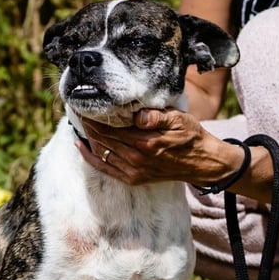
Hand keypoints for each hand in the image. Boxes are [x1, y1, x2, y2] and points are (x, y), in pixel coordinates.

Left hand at [76, 108, 241, 186]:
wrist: (201, 163)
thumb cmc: (190, 136)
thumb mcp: (179, 119)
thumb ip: (157, 116)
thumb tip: (138, 114)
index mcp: (145, 142)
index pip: (109, 126)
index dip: (93, 114)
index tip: (83, 101)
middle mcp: (135, 158)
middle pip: (102, 137)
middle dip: (87, 122)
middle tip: (77, 106)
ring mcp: (132, 170)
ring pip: (100, 151)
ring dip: (87, 135)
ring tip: (79, 120)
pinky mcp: (132, 178)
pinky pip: (104, 167)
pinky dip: (90, 156)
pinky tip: (81, 145)